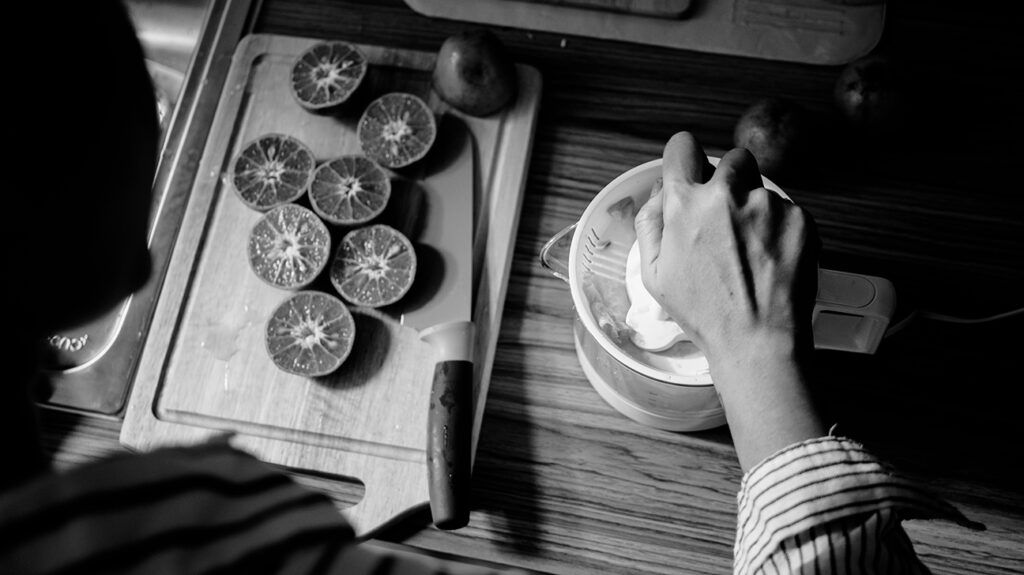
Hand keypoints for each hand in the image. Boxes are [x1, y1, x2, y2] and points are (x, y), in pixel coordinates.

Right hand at [635, 132, 824, 469]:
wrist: (758, 340)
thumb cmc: (704, 313)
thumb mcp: (655, 274)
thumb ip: (650, 223)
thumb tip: (661, 191)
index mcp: (685, 204)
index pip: (681, 147)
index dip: (684, 158)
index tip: (691, 172)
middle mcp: (726, 194)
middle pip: (729, 159)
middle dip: (728, 181)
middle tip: (727, 219)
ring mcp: (767, 204)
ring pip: (761, 187)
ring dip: (755, 207)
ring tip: (751, 250)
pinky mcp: (800, 217)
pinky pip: (787, 209)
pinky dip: (780, 228)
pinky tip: (771, 260)